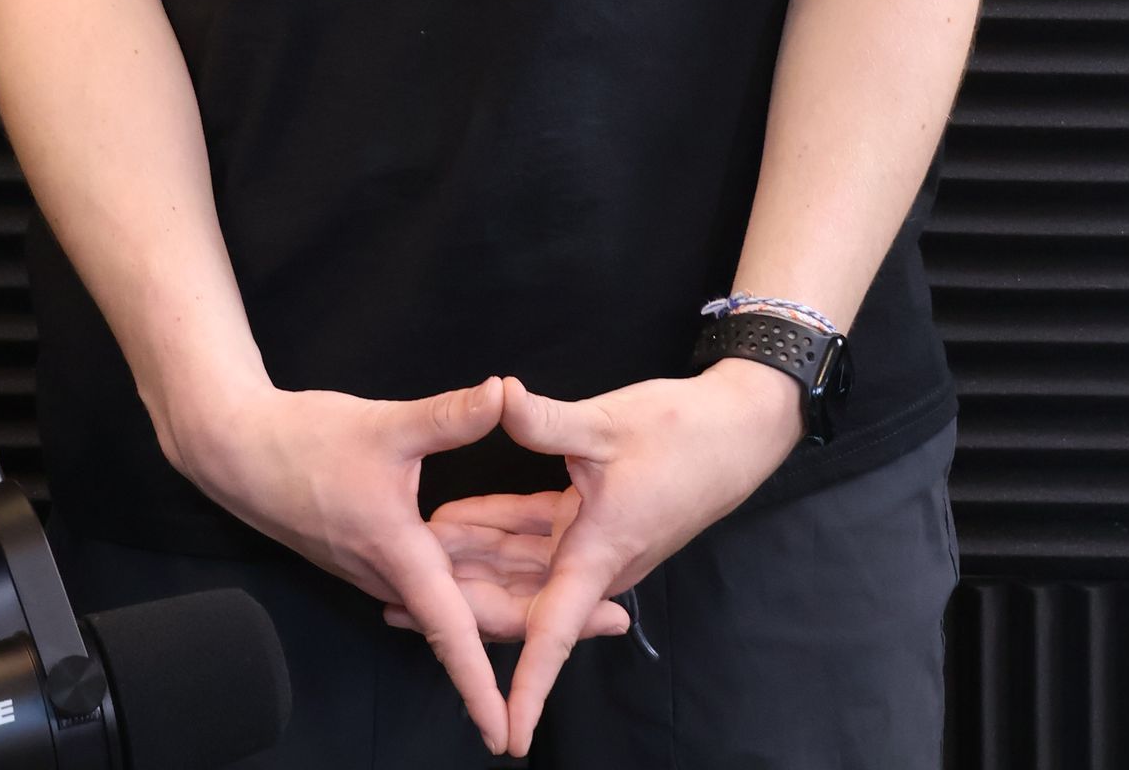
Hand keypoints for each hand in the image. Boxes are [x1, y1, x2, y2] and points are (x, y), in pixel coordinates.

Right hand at [168, 373, 519, 754]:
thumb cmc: (304, 442)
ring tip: (554, 601)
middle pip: (460, 620)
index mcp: (397, 555)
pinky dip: (463, 574)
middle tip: (603, 627)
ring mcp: (372, 566)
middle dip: (521, 632)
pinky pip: (423, 577)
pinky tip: (490, 557)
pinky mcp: (362, 550)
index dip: (482, 686)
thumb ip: (447, 416)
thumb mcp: (384, 424)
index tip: (508, 738)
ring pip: (443, 597)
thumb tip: (502, 392)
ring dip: (495, 602)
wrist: (237, 449)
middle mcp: (386, 574)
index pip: (450, 633)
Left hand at [386, 361, 806, 756]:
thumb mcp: (609, 425)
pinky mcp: (595, 522)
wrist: (736, 429)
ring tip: (412, 558)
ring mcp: (594, 544)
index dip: (527, 685)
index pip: (552, 631)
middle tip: (392, 601)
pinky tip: (459, 520)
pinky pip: (536, 538)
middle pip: (517, 599)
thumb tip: (499, 396)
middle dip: (458, 601)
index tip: (506, 733)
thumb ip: (547, 422)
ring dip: (473, 564)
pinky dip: (499, 531)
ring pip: (521, 568)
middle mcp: (595, 562)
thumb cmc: (682, 433)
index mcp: (599, 554)